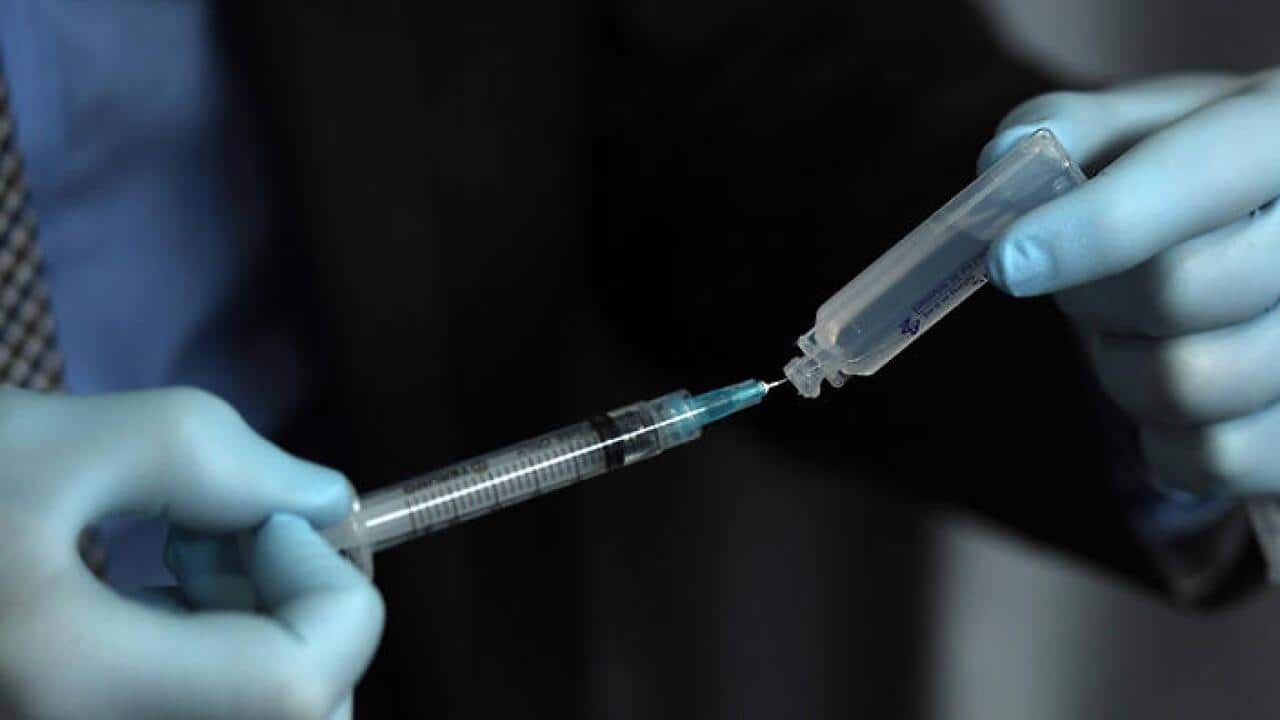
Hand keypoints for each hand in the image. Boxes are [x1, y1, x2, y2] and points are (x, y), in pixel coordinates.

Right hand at [0, 387, 383, 719]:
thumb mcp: (60, 442)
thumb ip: (212, 459)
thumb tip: (325, 501)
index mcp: (76, 688)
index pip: (295, 688)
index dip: (330, 594)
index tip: (285, 518)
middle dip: (307, 618)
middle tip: (245, 533)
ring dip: (263, 634)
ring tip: (188, 550)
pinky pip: (199, 715)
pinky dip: (214, 656)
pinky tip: (157, 592)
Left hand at [979, 69, 1279, 497]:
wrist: (1274, 245)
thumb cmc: (1197, 181)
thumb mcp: (1148, 129)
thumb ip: (1071, 128)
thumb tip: (1004, 156)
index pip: (1196, 176)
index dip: (1096, 225)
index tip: (1008, 261)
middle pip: (1178, 289)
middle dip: (1097, 298)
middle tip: (1093, 286)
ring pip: (1189, 382)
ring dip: (1123, 369)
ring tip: (1140, 333)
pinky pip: (1215, 458)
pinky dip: (1164, 437)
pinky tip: (1175, 387)